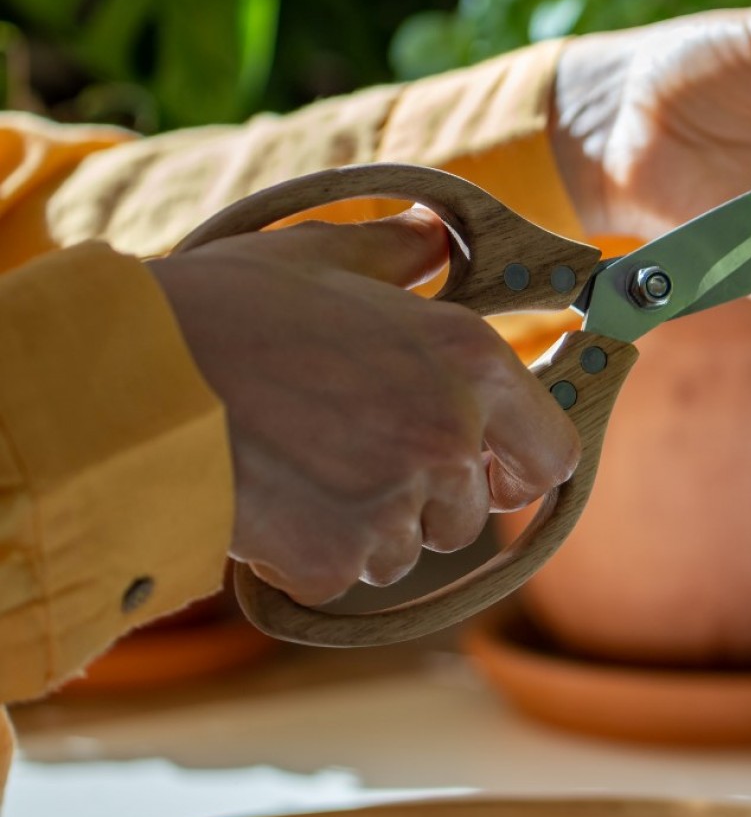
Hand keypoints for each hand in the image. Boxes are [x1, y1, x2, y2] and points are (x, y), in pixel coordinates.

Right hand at [149, 211, 580, 604]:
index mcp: (469, 360)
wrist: (131, 382)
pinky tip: (270, 499)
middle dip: (428, 499)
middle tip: (357, 456)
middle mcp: (450, 436)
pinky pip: (342, 575)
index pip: (553, 454)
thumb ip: (398, 255)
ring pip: (407, 550)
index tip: (487, 463)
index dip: (520, 465)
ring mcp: (396, 504)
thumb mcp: (323, 256)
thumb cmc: (227, 309)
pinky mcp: (335, 560)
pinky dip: (309, 556)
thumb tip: (435, 240)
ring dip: (367, 527)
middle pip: (472, 512)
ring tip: (300, 466)